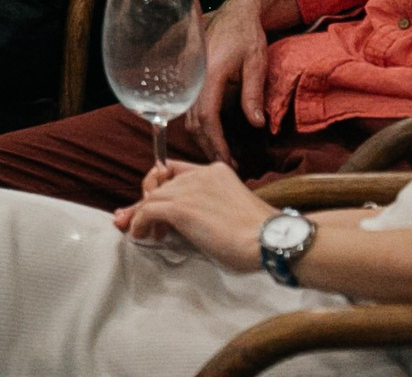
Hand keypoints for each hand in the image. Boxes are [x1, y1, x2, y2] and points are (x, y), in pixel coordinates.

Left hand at [111, 161, 271, 269]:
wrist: (272, 241)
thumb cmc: (261, 237)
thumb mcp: (230, 212)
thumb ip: (207, 209)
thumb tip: (180, 225)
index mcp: (215, 171)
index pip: (175, 171)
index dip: (160, 186)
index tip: (154, 202)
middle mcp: (199, 175)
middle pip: (160, 184)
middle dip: (146, 203)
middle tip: (139, 221)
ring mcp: (189, 189)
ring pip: (152, 197)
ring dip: (141, 215)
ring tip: (141, 232)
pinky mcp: (181, 207)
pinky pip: (148, 211)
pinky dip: (139, 223)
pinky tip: (141, 235)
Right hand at [185, 0, 276, 166]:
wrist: (235, 12)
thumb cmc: (247, 35)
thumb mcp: (256, 62)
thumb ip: (253, 93)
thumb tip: (257, 125)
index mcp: (208, 74)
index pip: (206, 117)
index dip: (216, 142)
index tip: (228, 162)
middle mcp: (193, 78)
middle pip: (193, 122)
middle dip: (209, 147)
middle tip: (228, 167)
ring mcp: (190, 78)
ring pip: (189, 117)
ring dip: (204, 139)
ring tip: (223, 156)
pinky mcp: (192, 78)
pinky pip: (191, 108)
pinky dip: (201, 126)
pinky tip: (213, 135)